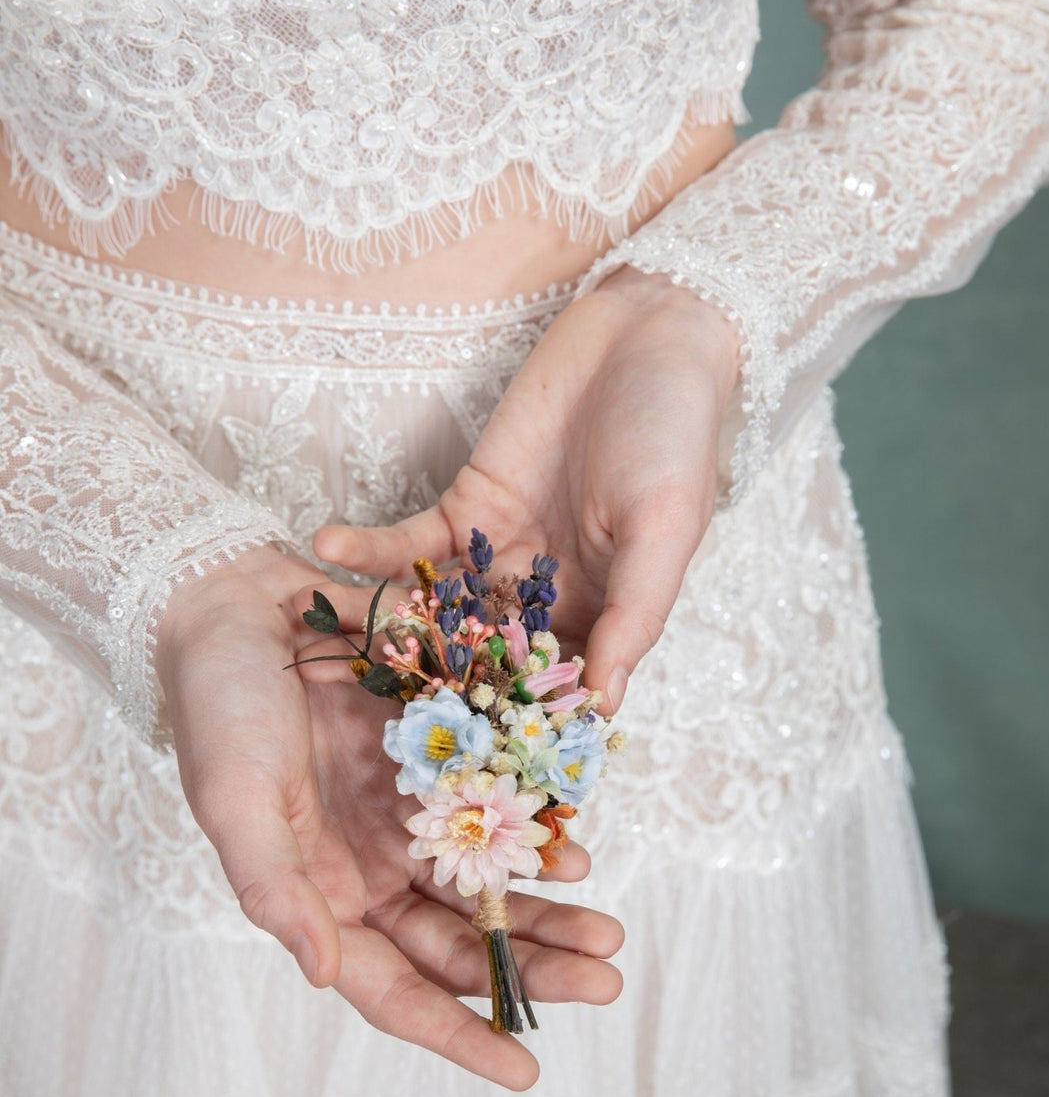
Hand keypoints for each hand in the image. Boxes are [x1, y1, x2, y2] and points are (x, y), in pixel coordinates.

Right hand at [153, 544, 623, 1089]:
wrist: (236, 604)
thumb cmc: (218, 708)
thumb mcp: (235, 801)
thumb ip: (276, 889)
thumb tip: (322, 974)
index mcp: (323, 898)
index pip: (397, 989)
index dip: (459, 1033)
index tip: (526, 1071)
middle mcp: (373, 870)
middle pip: (463, 945)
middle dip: (533, 972)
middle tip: (606, 982)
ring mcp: (410, 818)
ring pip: (493, 888)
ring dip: (551, 914)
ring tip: (611, 935)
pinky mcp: (441, 762)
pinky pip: (504, 810)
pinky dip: (541, 836)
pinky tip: (579, 848)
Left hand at [310, 267, 739, 712]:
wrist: (643, 338)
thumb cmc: (674, 438)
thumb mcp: (664, 531)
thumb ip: (635, 613)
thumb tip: (607, 700)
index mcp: (603, 619)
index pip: (553, 688)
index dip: (517, 724)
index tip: (472, 758)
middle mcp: (545, 601)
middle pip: (483, 662)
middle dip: (431, 689)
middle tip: (372, 711)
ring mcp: (497, 558)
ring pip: (435, 611)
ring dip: (386, 624)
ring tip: (332, 636)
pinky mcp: (463, 510)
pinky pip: (408, 543)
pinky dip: (368, 548)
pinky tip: (327, 546)